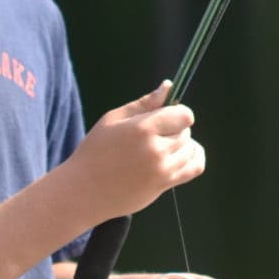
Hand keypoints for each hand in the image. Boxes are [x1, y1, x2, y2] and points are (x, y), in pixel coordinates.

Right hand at [70, 81, 204, 220]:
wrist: (84, 191)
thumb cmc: (95, 151)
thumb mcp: (113, 120)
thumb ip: (144, 103)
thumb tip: (168, 86)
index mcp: (142, 130)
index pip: (184, 116)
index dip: (179, 112)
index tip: (168, 114)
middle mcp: (155, 151)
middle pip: (186, 132)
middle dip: (175, 128)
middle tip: (155, 133)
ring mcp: (162, 171)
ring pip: (191, 149)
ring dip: (182, 144)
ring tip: (162, 145)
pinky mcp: (163, 185)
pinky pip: (194, 168)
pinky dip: (195, 157)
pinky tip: (182, 155)